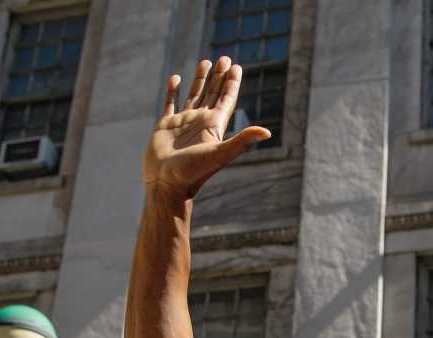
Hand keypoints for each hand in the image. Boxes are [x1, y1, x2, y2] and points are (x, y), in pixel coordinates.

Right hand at [143, 56, 270, 199]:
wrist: (167, 184)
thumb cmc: (193, 172)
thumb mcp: (220, 154)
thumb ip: (242, 141)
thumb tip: (267, 132)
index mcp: (215, 126)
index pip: (226, 99)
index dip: (232, 83)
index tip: (236, 66)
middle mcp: (201, 122)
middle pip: (213, 93)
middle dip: (219, 76)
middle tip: (225, 58)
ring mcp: (183, 123)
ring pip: (194, 95)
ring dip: (201, 80)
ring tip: (205, 62)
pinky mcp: (165, 126)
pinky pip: (171, 103)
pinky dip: (173, 91)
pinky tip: (176, 79)